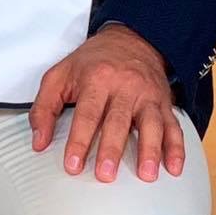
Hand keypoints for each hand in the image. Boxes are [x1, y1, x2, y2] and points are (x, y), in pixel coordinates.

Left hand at [28, 24, 183, 183]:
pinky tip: (174, 167)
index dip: (79, 141)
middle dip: (112, 149)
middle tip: (105, 175)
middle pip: (118, 121)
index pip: (87, 114)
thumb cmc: (92, 62)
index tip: (73, 165)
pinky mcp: (164, 103)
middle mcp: (124, 87)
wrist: (131, 39)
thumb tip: (39, 141)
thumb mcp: (59, 75)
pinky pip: (173, 125)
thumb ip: (44, 108)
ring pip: (151, 124)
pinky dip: (176, 147)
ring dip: (150, 151)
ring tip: (147, 174)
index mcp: (96, 80)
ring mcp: (147, 95)